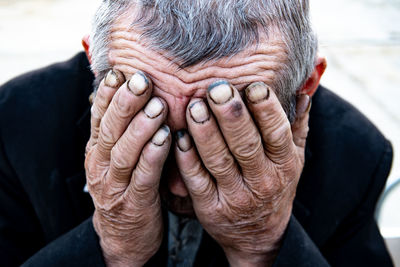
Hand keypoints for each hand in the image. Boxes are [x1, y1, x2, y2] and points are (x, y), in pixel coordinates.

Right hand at [85, 69, 170, 265]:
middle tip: (141, 80)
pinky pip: (143, 177)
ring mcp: (114, 186)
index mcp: (96, 150)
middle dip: (125, 103)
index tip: (121, 71)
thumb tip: (133, 93)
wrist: (123, 236)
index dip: (109, 94)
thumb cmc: (125, 186)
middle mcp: (100, 165)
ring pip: (124, 152)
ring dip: (140, 127)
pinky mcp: (134, 203)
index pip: (99, 117)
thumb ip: (124, 130)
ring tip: (157, 106)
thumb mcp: (117, 158)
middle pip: (109, 129)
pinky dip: (153, 156)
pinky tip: (166, 138)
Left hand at [175, 81, 310, 265]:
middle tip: (217, 89)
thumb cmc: (276, 186)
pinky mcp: (210, 208)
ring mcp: (235, 197)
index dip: (266, 109)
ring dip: (206, 133)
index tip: (253, 85)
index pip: (277, 133)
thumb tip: (302, 93)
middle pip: (246, 145)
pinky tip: (179, 136)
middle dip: (231, 116)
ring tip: (194, 107)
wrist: (259, 235)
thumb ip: (296, 126)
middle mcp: (262, 181)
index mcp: (285, 164)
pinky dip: (187, 159)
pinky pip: (197, 181)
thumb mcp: (294, 159)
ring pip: (219, 161)